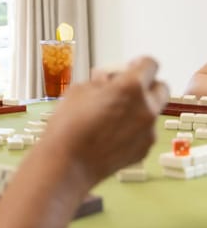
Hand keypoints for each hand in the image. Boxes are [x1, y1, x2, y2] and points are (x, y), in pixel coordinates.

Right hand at [45, 56, 168, 185]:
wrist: (67, 163)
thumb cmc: (68, 126)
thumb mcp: (78, 90)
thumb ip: (100, 82)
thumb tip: (107, 81)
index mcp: (130, 87)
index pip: (150, 65)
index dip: (139, 64)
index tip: (132, 67)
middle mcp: (146, 107)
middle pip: (160, 88)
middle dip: (146, 86)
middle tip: (126, 90)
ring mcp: (148, 130)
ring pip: (152, 111)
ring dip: (138, 108)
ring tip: (111, 116)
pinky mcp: (144, 149)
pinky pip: (144, 131)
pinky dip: (132, 128)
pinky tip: (110, 133)